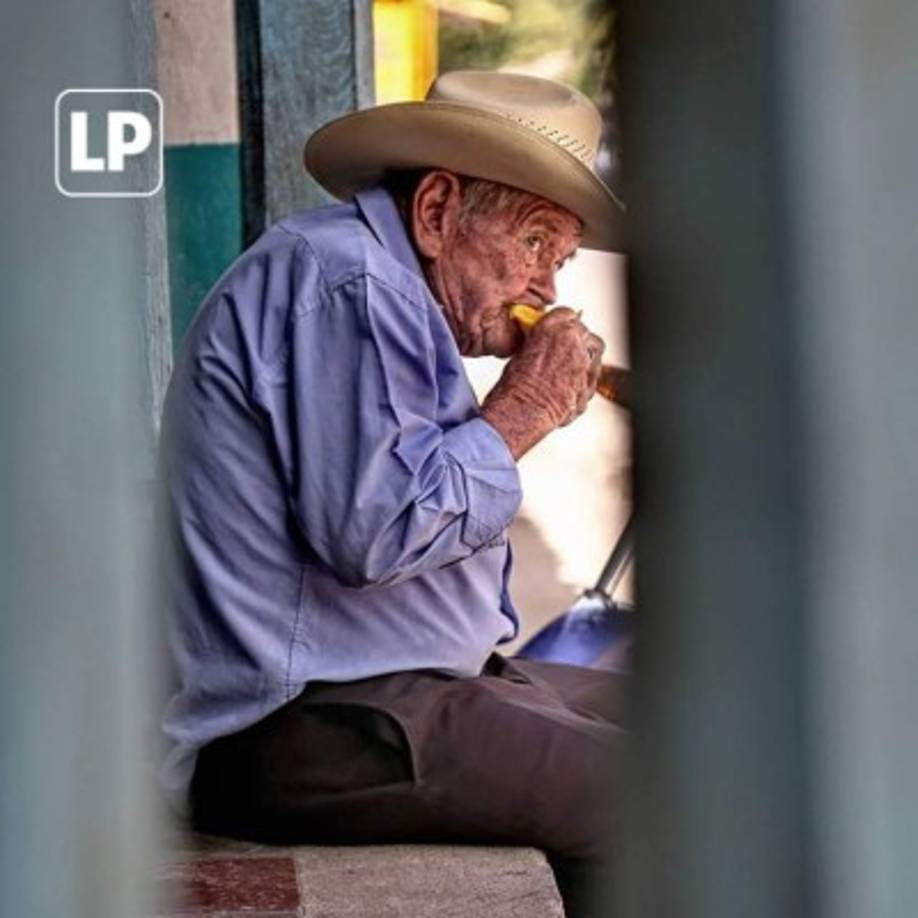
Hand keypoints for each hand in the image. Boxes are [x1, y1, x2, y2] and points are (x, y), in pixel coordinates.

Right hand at [481, 307, 604, 457]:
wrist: (522, 411)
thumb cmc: (516, 385)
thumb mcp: (523, 352)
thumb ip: (540, 342)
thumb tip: (544, 342)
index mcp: (554, 328)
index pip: (568, 314)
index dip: (565, 324)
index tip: (562, 330)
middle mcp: (574, 343)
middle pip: (587, 335)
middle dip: (579, 342)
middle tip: (567, 352)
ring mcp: (585, 365)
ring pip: (595, 356)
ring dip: (585, 361)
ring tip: (567, 372)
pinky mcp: (589, 386)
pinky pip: (591, 380)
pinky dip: (583, 382)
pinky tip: (568, 388)